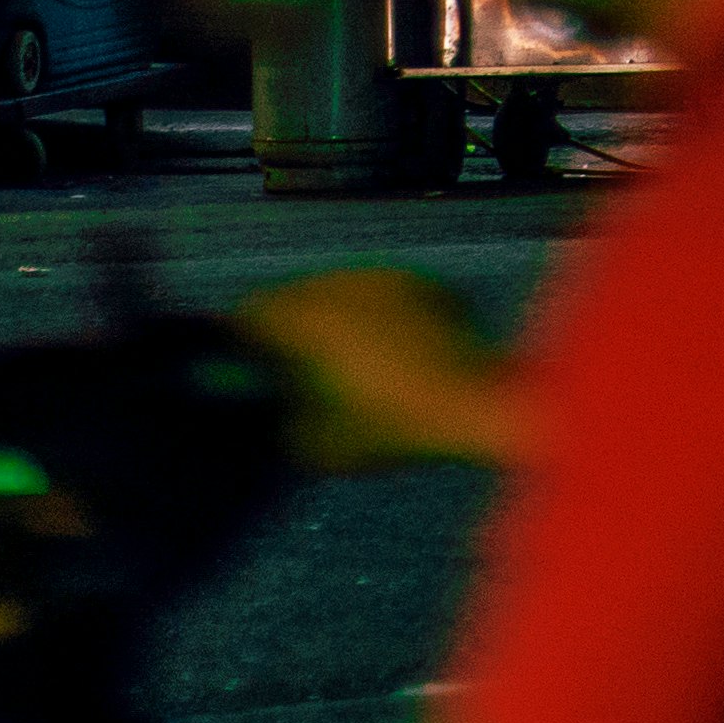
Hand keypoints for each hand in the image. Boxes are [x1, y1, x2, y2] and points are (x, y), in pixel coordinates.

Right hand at [236, 267, 513, 473]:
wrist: (478, 403)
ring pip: (339, 288)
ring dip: (335, 314)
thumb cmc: (393, 427)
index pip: (250, 312)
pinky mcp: (423, 281)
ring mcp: (385, 276)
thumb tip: (283, 406)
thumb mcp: (319, 446)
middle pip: (294, 294)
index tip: (251, 364)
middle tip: (298, 364)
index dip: (245, 339)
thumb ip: (287, 419)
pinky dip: (378, 312)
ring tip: (352, 357)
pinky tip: (396, 346)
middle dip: (292, 324)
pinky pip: (383, 292)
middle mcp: (339, 283)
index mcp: (303, 318)